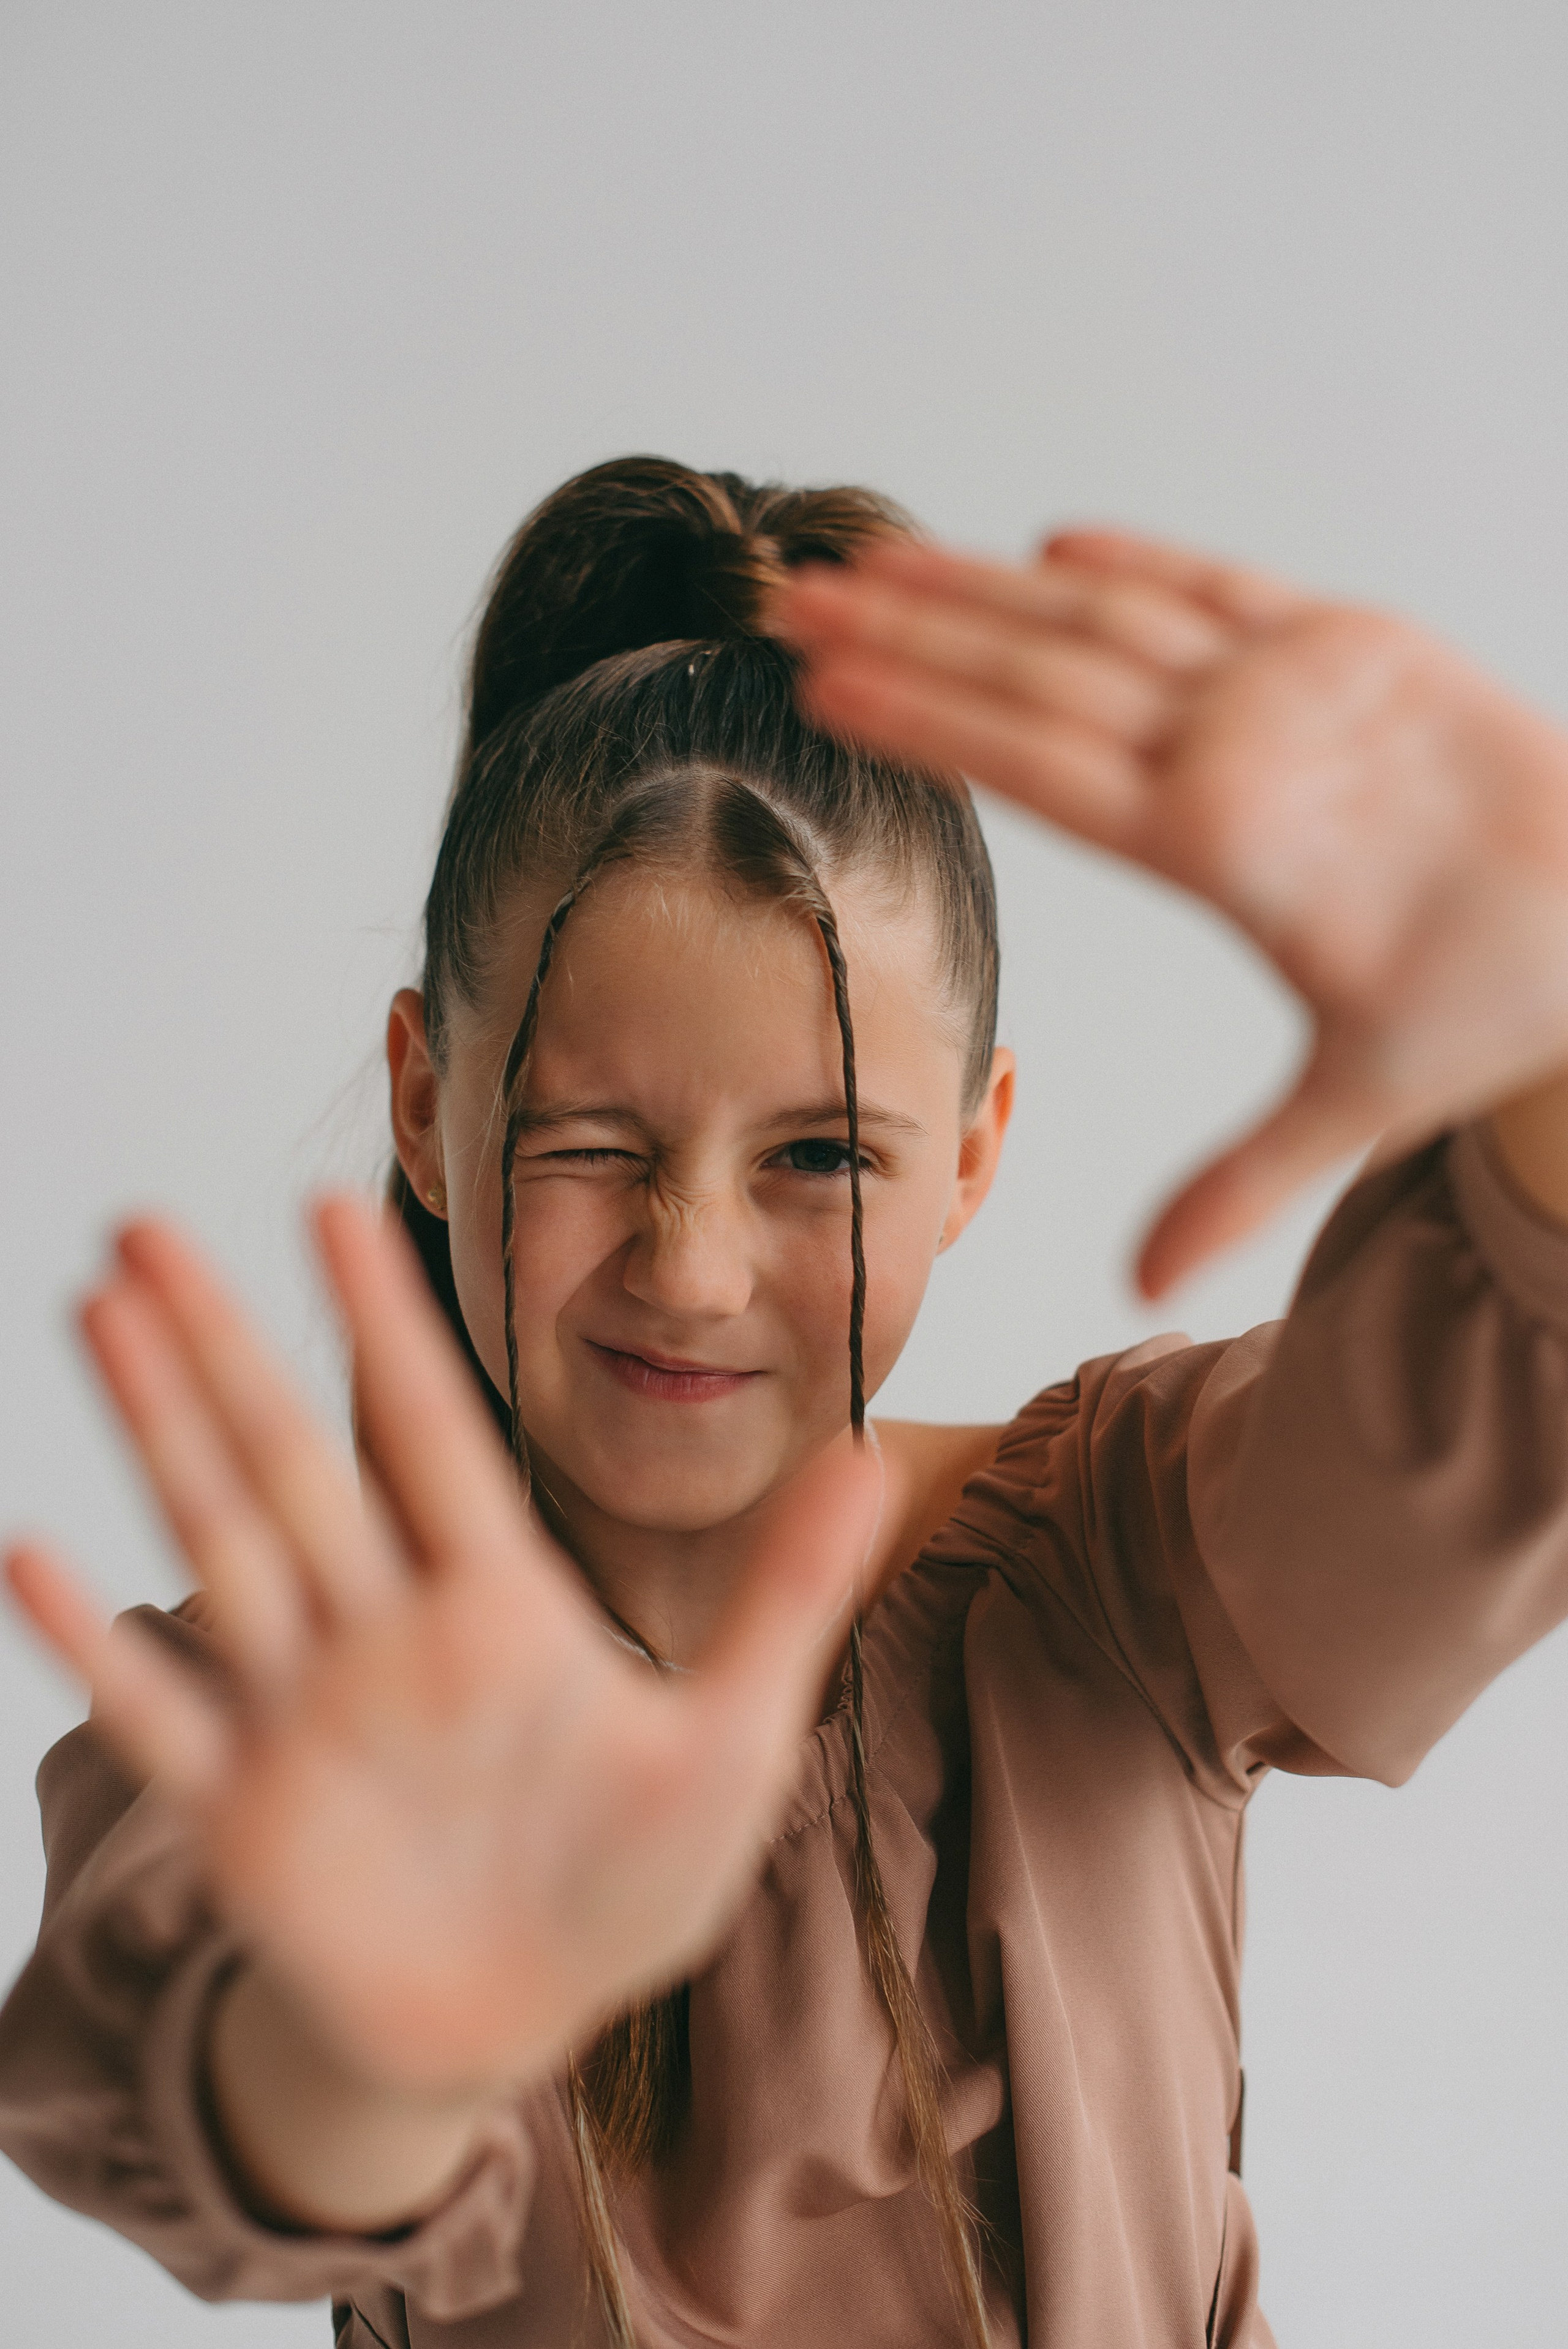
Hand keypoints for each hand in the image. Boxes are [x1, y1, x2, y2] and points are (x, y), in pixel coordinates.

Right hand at [5, 1206, 878, 2099]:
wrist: (532, 2014)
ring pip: (219, 1548)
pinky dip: (94, 1644)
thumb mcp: (732, 1735)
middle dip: (220, 1347)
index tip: (335, 1208)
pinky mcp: (245, 1817)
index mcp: (497, 1601)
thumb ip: (787, 1598)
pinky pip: (159, 1717)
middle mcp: (384, 1633)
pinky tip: (35, 1553)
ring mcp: (304, 1717)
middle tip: (146, 1227)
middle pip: (292, 1464)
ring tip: (98, 1313)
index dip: (383, 1322)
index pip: (430, 1431)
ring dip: (157, 1436)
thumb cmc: (632, 1872)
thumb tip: (877, 1455)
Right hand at [775, 534, 1567, 1293]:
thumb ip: (1240, 1181)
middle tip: (798, 595)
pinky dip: (1134, 561)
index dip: (921, 715)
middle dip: (907, 631)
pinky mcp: (1349, 635)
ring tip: (880, 558)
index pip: (1034, 763)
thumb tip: (1136, 1282)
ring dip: (984, 585)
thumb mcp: (1362, 1102)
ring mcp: (1295, 673)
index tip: (824, 678)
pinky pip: (1217, 582)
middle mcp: (1245, 737)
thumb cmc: (1490, 1002)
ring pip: (1109, 616)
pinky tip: (1051, 544)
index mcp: (1226, 843)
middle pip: (1041, 671)